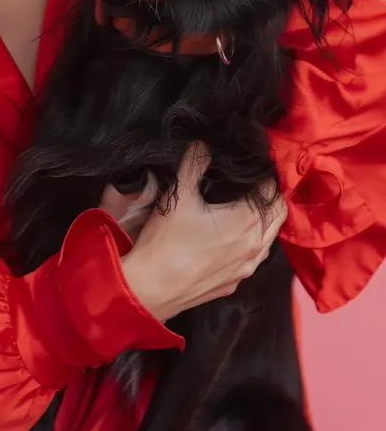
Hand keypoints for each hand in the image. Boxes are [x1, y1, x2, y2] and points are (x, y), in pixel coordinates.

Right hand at [115, 144, 286, 322]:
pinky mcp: (234, 283)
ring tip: (247, 205)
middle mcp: (255, 246)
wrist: (151, 288)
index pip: (272, 190)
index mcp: (247, 220)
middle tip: (256, 181)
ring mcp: (246, 269)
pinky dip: (252, 243)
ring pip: (269, 238)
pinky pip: (254, 258)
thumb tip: (204, 141)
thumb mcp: (179, 193)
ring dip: (265, 220)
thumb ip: (194, 162)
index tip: (257, 163)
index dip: (267, 174)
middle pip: (279, 214)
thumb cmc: (166, 240)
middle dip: (272, 195)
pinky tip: (232, 237)